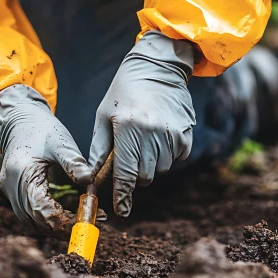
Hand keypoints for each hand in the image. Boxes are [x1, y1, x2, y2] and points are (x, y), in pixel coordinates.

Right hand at [0, 85, 91, 232]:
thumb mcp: (61, 142)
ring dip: (54, 225)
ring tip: (80, 221)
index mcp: (22, 172)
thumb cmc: (42, 128)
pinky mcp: (11, 191)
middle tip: (89, 224)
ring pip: (30, 220)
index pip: (41, 209)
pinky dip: (46, 218)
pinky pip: (28, 213)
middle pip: (35, 219)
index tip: (87, 222)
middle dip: (62, 227)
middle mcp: (11, 185)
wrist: (19, 118)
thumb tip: (90, 181)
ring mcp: (9, 190)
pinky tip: (65, 215)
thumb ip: (74, 162)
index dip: (63, 221)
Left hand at [89, 30, 195, 216]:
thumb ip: (98, 150)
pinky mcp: (186, 134)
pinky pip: (175, 159)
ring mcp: (172, 134)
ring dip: (150, 164)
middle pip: (145, 177)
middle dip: (135, 175)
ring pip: (160, 169)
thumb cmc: (123, 92)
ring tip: (143, 140)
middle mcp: (153, 132)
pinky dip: (165, 155)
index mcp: (128, 128)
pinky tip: (158, 135)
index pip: (126, 173)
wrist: (158, 67)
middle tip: (129, 158)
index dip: (123, 195)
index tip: (122, 210)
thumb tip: (91, 178)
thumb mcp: (104, 116)